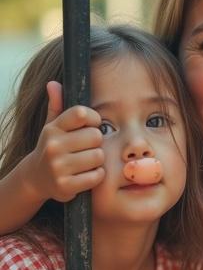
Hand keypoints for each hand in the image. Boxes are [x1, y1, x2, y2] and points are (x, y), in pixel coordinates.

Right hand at [24, 81, 104, 202]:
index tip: (92, 126)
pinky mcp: (65, 186)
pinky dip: (96, 176)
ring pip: (99, 156)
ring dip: (98, 160)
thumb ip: (57, 105)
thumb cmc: (53, 147)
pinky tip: (86, 174)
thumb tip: (53, 83)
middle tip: (88, 148)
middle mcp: (53, 146)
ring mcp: (58, 167)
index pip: (83, 113)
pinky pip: (97, 176)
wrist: (36, 178)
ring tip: (86, 161)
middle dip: (97, 143)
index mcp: (53, 128)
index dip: (94, 119)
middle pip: (96, 136)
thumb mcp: (52, 126)